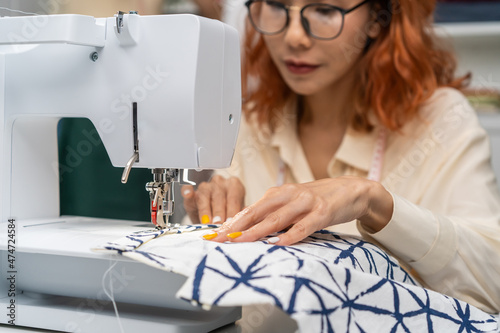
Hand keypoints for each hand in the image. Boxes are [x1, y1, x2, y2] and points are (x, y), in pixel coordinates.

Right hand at [182, 175, 244, 224]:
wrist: (213, 218)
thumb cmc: (227, 215)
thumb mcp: (236, 214)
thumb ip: (239, 216)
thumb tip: (243, 223)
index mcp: (234, 186)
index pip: (234, 197)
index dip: (232, 211)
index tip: (230, 223)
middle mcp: (220, 183)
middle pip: (219, 196)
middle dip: (219, 212)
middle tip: (218, 225)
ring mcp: (205, 186)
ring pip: (204, 195)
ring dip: (206, 210)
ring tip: (207, 222)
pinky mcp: (191, 192)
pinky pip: (188, 189)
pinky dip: (188, 192)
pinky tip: (189, 195)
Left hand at [205, 176, 392, 244]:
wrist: (352, 190)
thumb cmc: (318, 200)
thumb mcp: (293, 203)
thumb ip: (274, 214)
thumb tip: (248, 231)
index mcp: (279, 193)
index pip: (250, 208)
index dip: (232, 221)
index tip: (214, 234)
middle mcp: (289, 195)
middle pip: (258, 212)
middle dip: (237, 226)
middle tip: (219, 239)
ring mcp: (306, 202)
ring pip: (277, 218)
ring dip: (257, 231)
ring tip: (241, 241)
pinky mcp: (323, 212)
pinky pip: (304, 225)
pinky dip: (290, 235)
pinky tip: (278, 243)